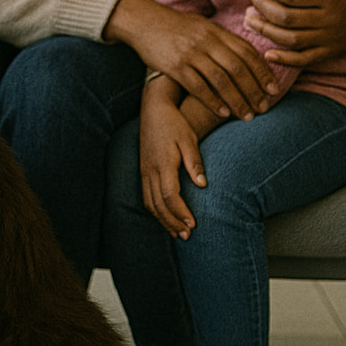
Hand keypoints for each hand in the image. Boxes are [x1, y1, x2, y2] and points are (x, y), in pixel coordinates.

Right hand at [109, 0, 275, 120]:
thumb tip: (247, 55)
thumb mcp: (201, 25)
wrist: (141, 20)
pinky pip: (198, 86)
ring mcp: (190, 53)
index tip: (274, 89)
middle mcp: (206, 41)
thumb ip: (223, 39)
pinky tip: (223, 112)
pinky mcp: (174, 65)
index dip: (263, 72)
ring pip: (221, 80)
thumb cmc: (174, 26)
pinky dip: (213, 101)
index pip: (247, 52)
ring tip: (247, 115)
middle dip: (254, 90)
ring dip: (237, 100)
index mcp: (216, 31)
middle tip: (264, 107)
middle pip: (238, 69)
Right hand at [139, 94, 205, 238]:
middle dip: (172, 222)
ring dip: (163, 219)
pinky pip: (146, 195)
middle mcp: (150, 169)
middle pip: (158, 204)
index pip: (170, 195)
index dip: (181, 212)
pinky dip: (155, 210)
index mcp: (163, 163)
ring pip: (149, 202)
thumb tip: (203, 185)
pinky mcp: (143, 169)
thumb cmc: (175, 123)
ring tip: (177, 232)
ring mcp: (144, 170)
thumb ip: (194, 162)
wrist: (154, 109)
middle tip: (187, 236)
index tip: (193, 224)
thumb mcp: (189, 139)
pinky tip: (165, 216)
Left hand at [247, 0, 345, 66]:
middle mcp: (331, 19)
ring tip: (249, 18)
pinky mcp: (333, 50)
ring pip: (291, 39)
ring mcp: (332, 37)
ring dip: (266, 30)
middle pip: (286, 18)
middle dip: (263, 8)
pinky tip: (267, 54)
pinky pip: (306, 59)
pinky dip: (286, 60)